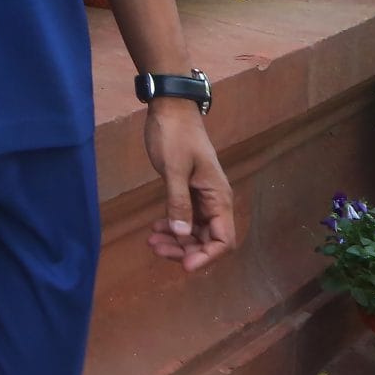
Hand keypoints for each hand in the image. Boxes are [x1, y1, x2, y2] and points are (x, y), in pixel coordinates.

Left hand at [143, 101, 234, 271]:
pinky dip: (172, 226)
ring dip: (176, 240)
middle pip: (207, 239)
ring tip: (151, 241)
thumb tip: (183, 233)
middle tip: (156, 249)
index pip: (223, 239)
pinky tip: (155, 228)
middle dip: (185, 249)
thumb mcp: (175, 169)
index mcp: (218, 197)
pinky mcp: (188, 191)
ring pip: (194, 230)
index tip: (184, 265)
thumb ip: (178, 201)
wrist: (171, 109)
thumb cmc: (175, 136)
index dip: (206, 256)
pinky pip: (185, 217)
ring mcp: (202, 197)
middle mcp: (214, 201)